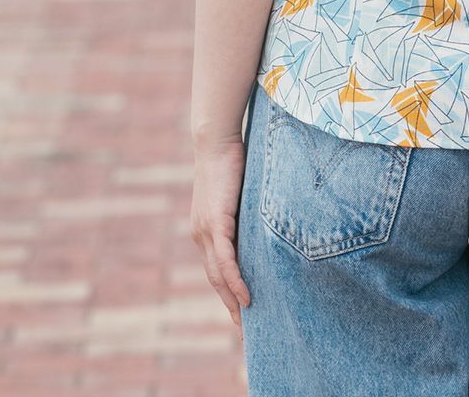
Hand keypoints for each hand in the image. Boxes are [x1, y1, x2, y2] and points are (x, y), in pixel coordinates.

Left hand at [190, 137, 251, 327]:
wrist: (216, 139)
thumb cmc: (232, 158)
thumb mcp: (241, 192)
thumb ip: (246, 211)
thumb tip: (267, 221)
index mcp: (205, 229)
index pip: (216, 268)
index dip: (228, 291)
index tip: (242, 312)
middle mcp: (201, 234)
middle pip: (215, 279)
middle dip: (230, 305)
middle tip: (245, 330)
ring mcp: (205, 231)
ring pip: (219, 276)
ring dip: (233, 301)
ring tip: (247, 322)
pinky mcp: (215, 223)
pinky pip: (225, 261)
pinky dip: (235, 281)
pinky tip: (246, 298)